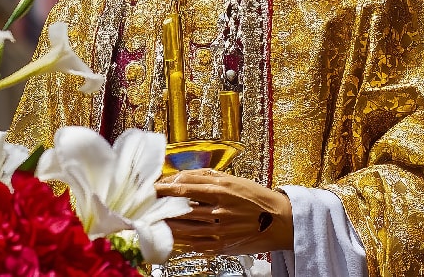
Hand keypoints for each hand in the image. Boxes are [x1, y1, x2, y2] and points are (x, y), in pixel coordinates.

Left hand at [154, 168, 293, 255]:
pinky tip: (167, 236)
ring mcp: (220, 231)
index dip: (164, 188)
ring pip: (184, 229)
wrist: (280, 221)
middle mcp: (219, 211)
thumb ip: (203, 176)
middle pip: (180, 209)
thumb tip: (177, 177)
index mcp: (221, 190)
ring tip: (150, 220)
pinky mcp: (221, 247)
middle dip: (159, 207)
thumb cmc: (255, 197)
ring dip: (164, 225)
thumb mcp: (231, 179)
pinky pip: (193, 245)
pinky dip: (178, 241)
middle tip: (144, 204)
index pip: (184, 187)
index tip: (150, 187)